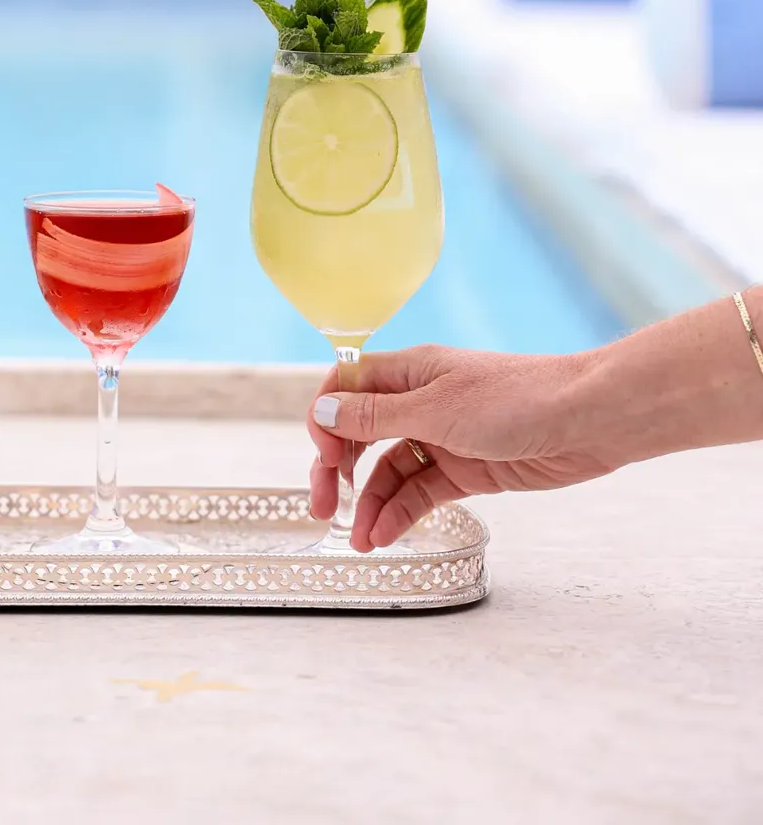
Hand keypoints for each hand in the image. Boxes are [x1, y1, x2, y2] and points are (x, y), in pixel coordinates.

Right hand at [306, 344, 615, 551]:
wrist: (591, 420)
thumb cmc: (516, 399)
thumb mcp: (436, 409)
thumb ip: (376, 417)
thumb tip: (321, 413)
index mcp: (408, 371)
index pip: (346, 390)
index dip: (326, 421)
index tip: (325, 458)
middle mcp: (419, 401)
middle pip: (360, 434)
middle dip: (337, 471)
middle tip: (322, 508)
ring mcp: (442, 437)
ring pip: (388, 470)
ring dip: (370, 502)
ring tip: (359, 540)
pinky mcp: (466, 469)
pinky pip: (420, 491)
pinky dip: (401, 512)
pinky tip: (386, 534)